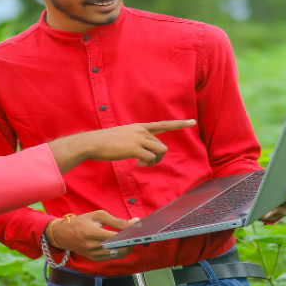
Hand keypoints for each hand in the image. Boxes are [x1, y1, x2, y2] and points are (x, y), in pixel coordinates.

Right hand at [49, 119, 196, 171]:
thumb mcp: (123, 136)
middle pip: (161, 146)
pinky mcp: (134, 148)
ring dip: (153, 161)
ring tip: (141, 164)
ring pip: (159, 152)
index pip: (163, 124)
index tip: (192, 121)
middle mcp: (141, 131)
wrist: (93, 143)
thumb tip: (145, 151)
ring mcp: (138, 139)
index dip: (179, 124)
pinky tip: (136, 164)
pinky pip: (150, 158)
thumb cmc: (106, 142)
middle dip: (157, 157)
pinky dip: (146, 164)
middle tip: (144, 164)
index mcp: (140, 127)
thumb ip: (136, 140)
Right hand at [49, 210, 137, 260]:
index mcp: (92, 233)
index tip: (138, 230)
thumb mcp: (97, 215)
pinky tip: (120, 244)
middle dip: (130, 242)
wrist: (63, 235)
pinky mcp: (95, 259)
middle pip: (119, 248)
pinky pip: (112, 257)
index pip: (116, 237)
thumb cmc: (80, 222)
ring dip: (126, 247)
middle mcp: (93, 246)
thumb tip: (134, 222)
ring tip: (129, 239)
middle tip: (135, 235)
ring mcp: (93, 254)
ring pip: (118, 254)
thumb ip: (117, 220)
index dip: (129, 234)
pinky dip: (119, 251)